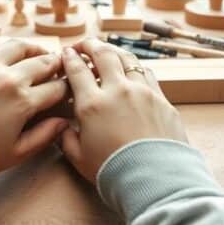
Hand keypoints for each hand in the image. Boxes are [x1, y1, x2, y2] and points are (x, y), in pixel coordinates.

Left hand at [0, 40, 69, 172]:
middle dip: (56, 64)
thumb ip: (44, 136)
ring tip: (38, 54)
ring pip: (16, 46)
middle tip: (60, 67)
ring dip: (32, 49)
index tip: (69, 89)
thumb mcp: (17, 153)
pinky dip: (4, 51)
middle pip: (42, 62)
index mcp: (22, 101)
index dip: (67, 88)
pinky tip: (7, 57)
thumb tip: (62, 123)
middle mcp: (6, 78)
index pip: (56, 88)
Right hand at [59, 39, 186, 182]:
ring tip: (108, 51)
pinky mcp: (162, 100)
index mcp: (92, 104)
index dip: (69, 57)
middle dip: (91, 44)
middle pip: (103, 54)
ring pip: (128, 60)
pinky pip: (147, 75)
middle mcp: (117, 91)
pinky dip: (135, 68)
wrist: (155, 180)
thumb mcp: (79, 158)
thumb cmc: (114, 172)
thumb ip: (66, 138)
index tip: (65, 52)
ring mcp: (142, 92)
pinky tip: (133, 71)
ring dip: (115, 52)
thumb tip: (62, 127)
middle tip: (84, 44)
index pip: (77, 70)